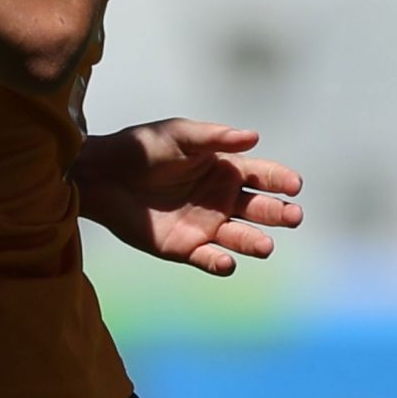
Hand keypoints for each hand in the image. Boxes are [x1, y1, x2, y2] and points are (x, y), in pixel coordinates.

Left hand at [73, 118, 302, 276]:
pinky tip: (227, 262)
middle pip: (260, 209)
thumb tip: (253, 136)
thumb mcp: (178, 134)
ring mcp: (206, 225)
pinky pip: (209, 258)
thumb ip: (214, 137)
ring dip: (255, 242)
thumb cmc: (142, 147)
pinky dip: (220, 263)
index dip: (280, 180)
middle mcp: (222, 200)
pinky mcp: (185, 247)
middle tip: (292, 216)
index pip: (263, 176)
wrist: (101, 174)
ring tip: (265, 245)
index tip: (294, 185)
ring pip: (240, 237)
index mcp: (225, 169)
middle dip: (279, 213)